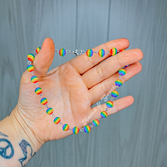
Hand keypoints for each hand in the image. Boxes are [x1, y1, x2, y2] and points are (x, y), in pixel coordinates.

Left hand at [10, 37, 142, 148]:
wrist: (29, 125)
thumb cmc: (29, 101)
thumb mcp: (31, 78)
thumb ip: (40, 60)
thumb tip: (46, 41)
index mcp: (68, 72)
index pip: (92, 58)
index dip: (107, 50)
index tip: (123, 43)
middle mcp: (79, 85)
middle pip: (103, 70)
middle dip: (121, 62)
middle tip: (137, 54)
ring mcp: (83, 101)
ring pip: (106, 86)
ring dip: (122, 78)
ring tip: (137, 68)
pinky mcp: (84, 117)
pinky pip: (104, 110)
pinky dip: (116, 106)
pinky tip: (128, 99)